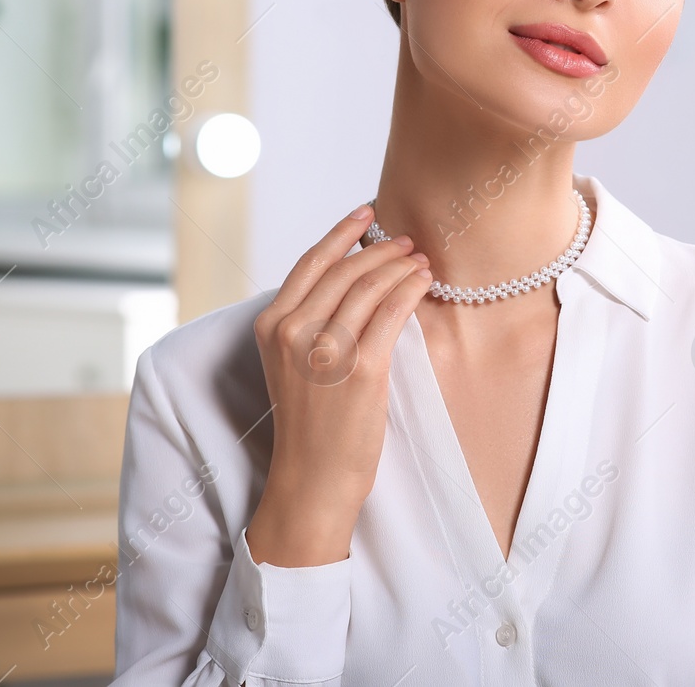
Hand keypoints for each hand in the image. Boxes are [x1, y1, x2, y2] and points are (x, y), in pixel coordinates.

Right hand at [246, 205, 431, 567]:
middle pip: (345, 270)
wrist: (313, 479)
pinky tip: (423, 281)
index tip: (367, 213)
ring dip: (400, 266)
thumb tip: (351, 277)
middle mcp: (293, 332)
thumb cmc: (309, 424)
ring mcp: (327, 350)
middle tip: (406, 242)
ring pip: (370, 286)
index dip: (342, 233)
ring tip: (420, 260)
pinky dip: (411, 289)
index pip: (311, 263)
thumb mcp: (291, 364)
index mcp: (271, 326)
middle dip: (381, 249)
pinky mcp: (362, 368)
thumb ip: (308, 322)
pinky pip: (392, 312)